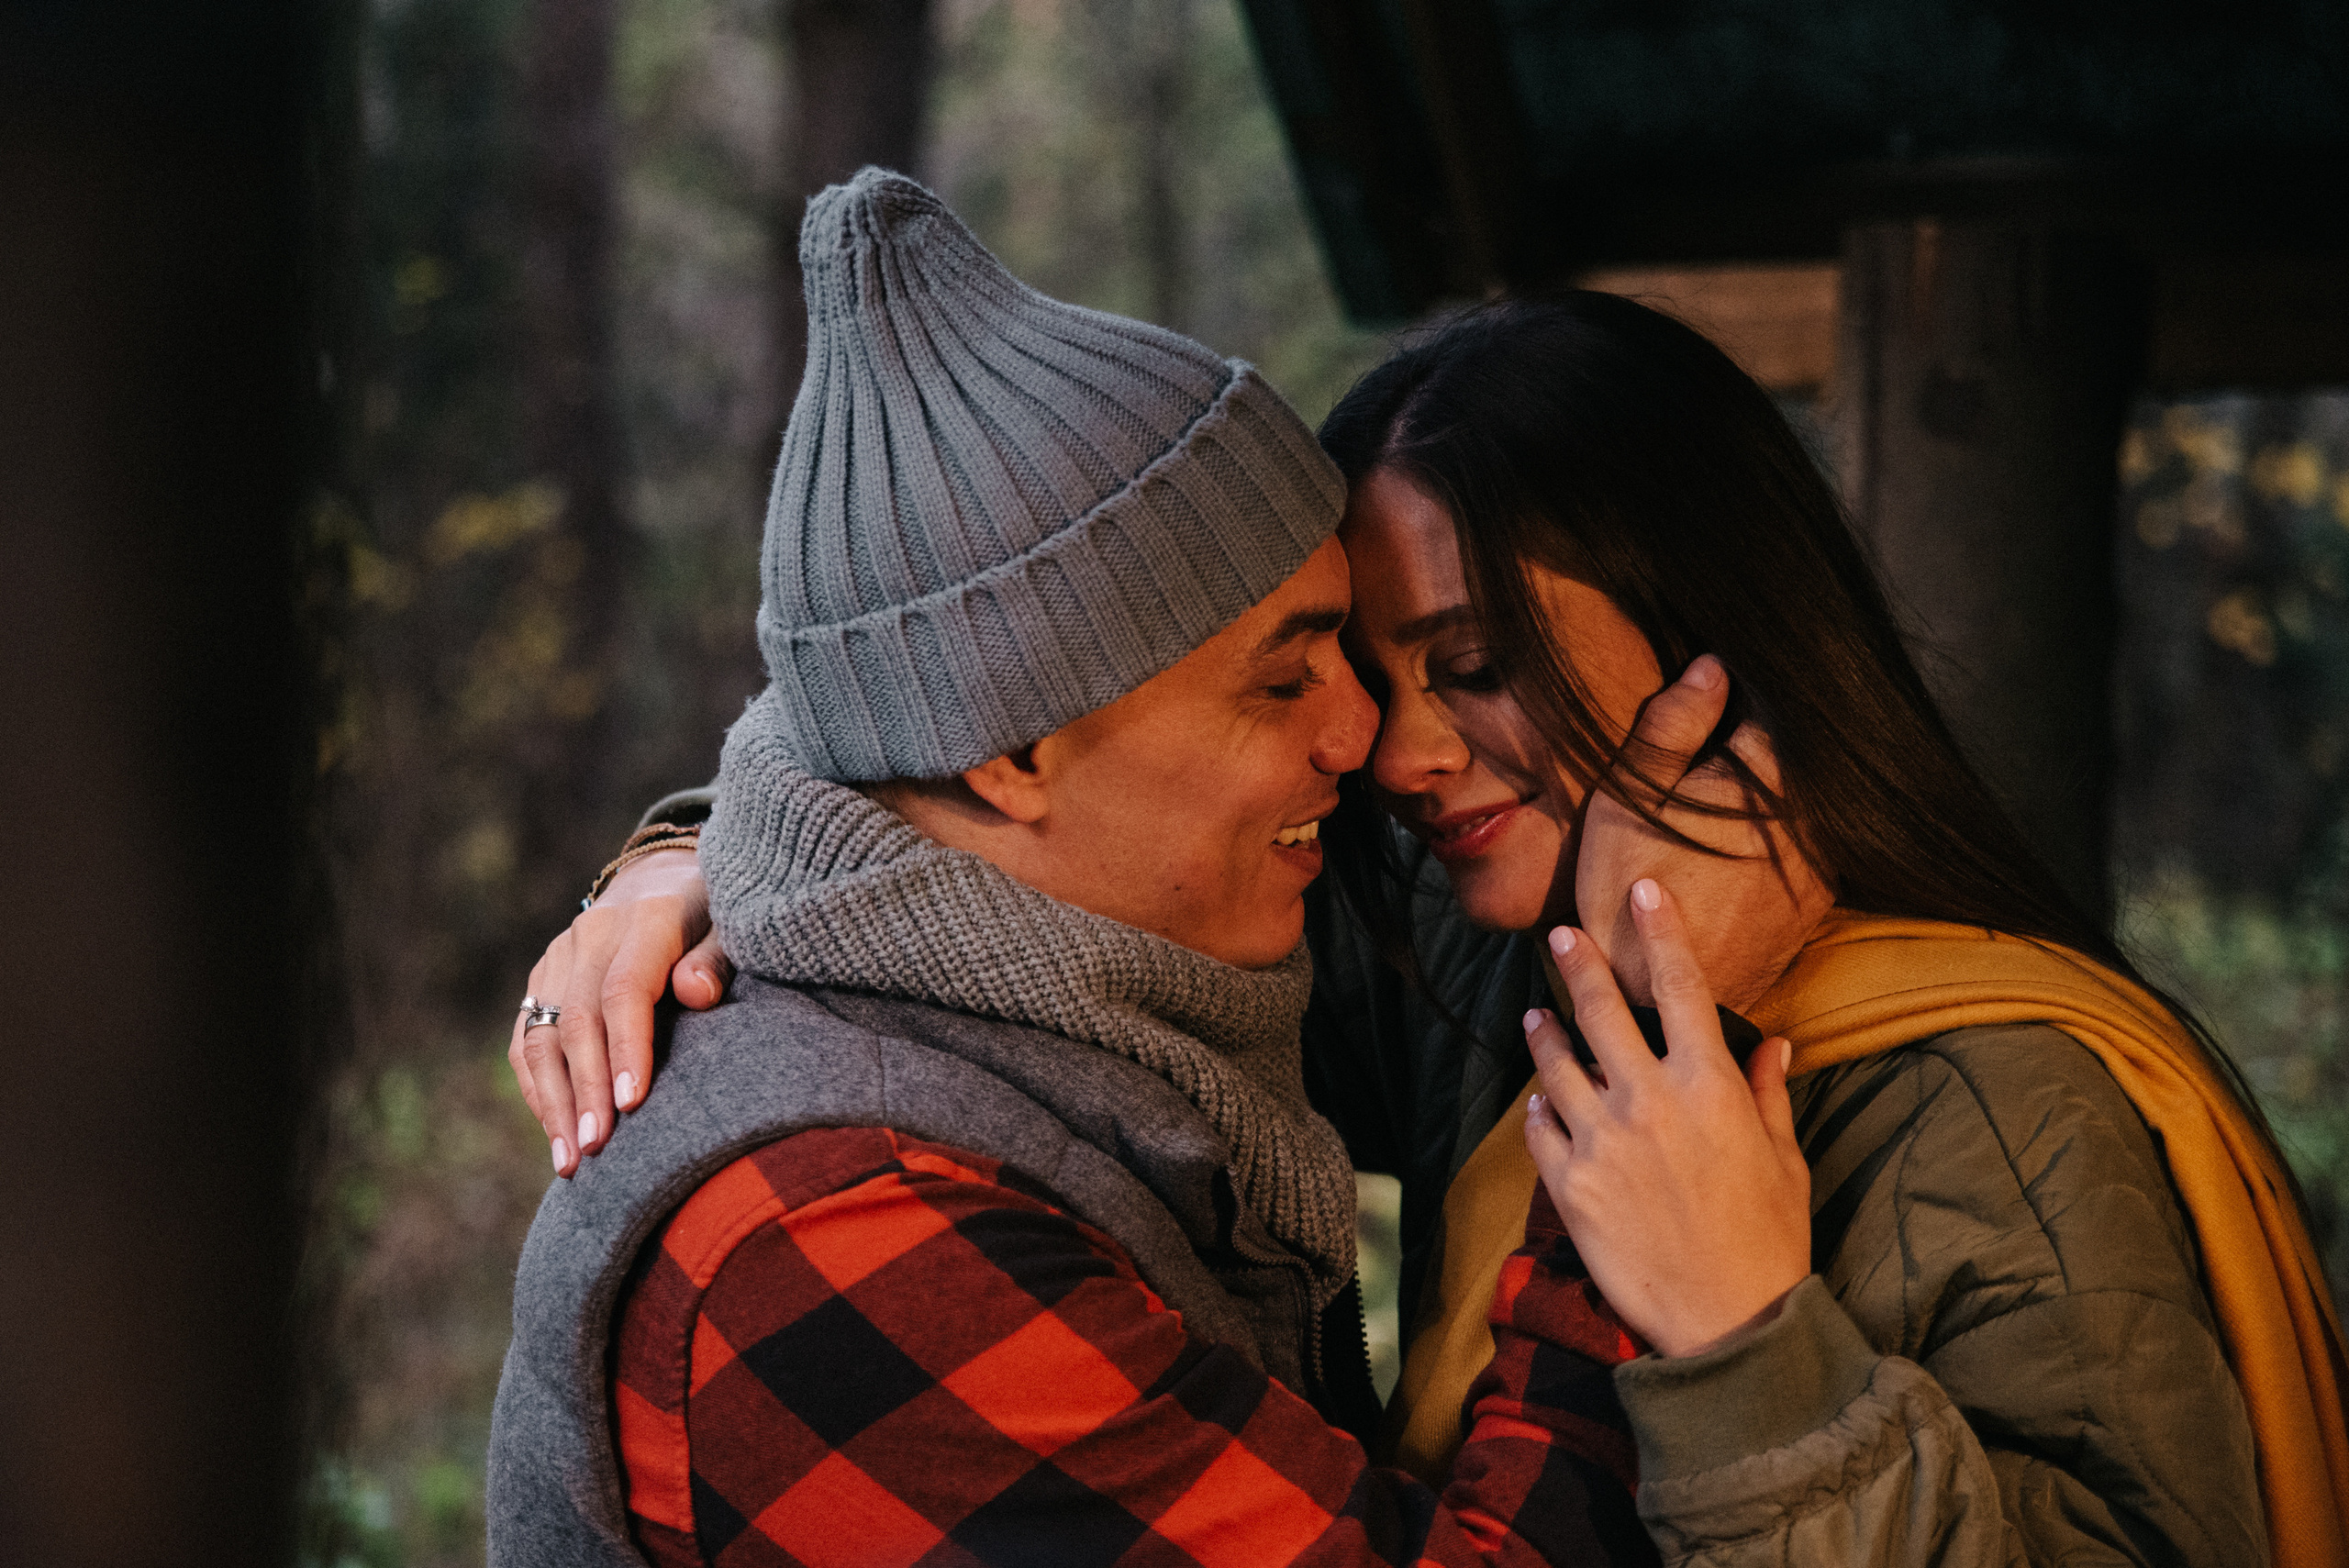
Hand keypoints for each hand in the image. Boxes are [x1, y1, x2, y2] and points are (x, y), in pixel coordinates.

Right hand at [508, 845, 728, 1175]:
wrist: (667, 880)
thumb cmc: (716, 918)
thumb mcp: (733, 926)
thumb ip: (718, 959)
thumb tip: (697, 994)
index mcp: (646, 918)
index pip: (625, 990)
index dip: (626, 1049)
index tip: (632, 1104)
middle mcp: (592, 934)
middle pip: (577, 1020)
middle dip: (585, 1091)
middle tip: (596, 1150)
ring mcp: (560, 955)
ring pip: (542, 1035)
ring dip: (554, 1102)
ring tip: (570, 1161)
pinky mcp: (542, 978)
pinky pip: (527, 1038)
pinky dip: (538, 1088)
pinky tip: (555, 1133)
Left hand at [1522, 878, 1810, 1356]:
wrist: (1729, 1325)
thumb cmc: (1769, 1241)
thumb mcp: (1784, 1160)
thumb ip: (1767, 1093)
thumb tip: (1772, 1041)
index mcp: (1708, 1087)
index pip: (1680, 987)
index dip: (1660, 931)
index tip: (1642, 890)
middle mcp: (1649, 1103)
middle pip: (1600, 1010)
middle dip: (1576, 963)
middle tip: (1559, 937)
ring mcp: (1602, 1143)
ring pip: (1555, 1065)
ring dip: (1543, 1033)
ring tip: (1534, 1017)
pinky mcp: (1569, 1185)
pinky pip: (1539, 1129)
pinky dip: (1538, 1109)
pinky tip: (1540, 1101)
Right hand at [1577, 655, 1834, 1010]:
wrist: (1654, 993)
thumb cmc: (1629, 886)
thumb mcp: (1629, 794)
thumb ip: (1672, 722)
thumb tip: (1714, 666)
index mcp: (1766, 775)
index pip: (1775, 706)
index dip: (1745, 694)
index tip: (1725, 692)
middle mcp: (1810, 817)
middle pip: (1802, 754)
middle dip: (1764, 743)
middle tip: (1719, 748)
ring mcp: (1821, 864)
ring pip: (1810, 803)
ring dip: (1776, 794)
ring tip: (1725, 804)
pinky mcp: (1816, 903)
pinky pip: (1810, 849)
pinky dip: (1783, 839)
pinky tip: (1739, 855)